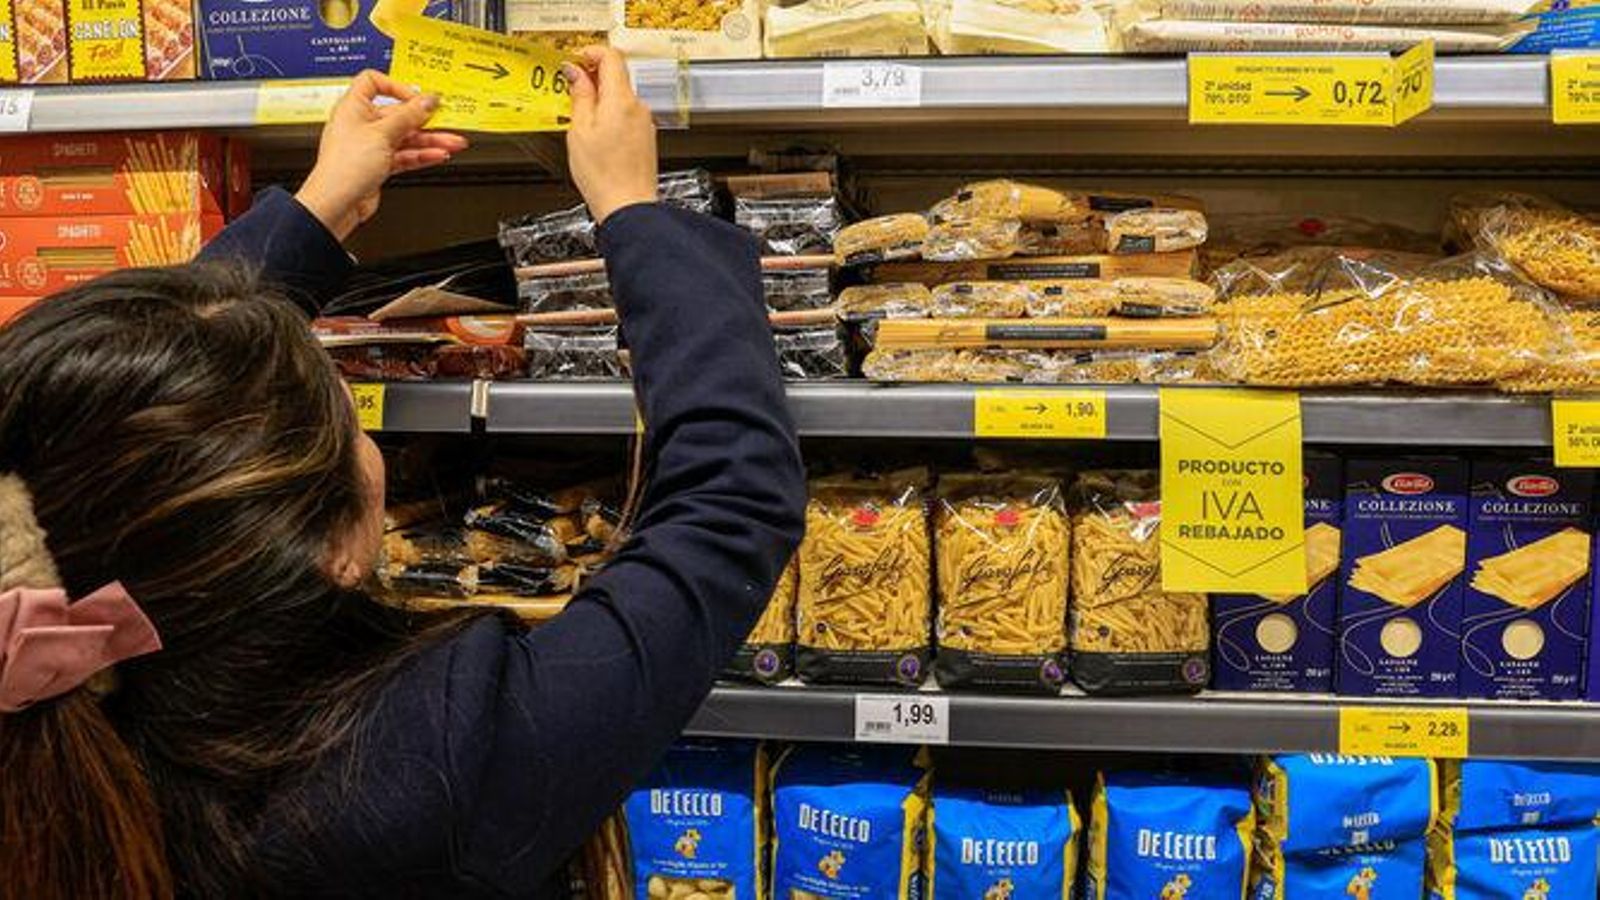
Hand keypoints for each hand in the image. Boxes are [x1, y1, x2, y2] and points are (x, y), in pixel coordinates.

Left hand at [296, 70, 470, 241]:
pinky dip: (422, 155)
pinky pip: (405, 155)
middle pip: (399, 115)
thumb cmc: (344, 167)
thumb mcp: (382, 134)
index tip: (417, 97)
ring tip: (452, 143)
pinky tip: (438, 155)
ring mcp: (371, 145)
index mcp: (354, 107)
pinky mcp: (379, 165)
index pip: (373, 83)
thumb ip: (409, 116)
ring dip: (430, 140)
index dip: (396, 86)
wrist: (337, 203)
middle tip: (447, 122)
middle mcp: (362, 124)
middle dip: (425, 120)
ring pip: (406, 137)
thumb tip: (427, 100)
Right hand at [564, 47, 657, 225]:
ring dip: (601, 101)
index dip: (591, 53)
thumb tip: (575, 72)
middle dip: (592, 79)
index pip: (611, 56)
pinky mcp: (646, 138)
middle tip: (570, 92)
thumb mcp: (579, 130)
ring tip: (581, 121)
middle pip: (616, 77)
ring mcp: (645, 123)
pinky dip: (611, 117)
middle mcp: (638, 108)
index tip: (575, 61)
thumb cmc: (604, 176)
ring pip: (621, 99)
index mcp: (621, 100)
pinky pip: (627, 117)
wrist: (628, 207)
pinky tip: (597, 137)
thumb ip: (579, 96)